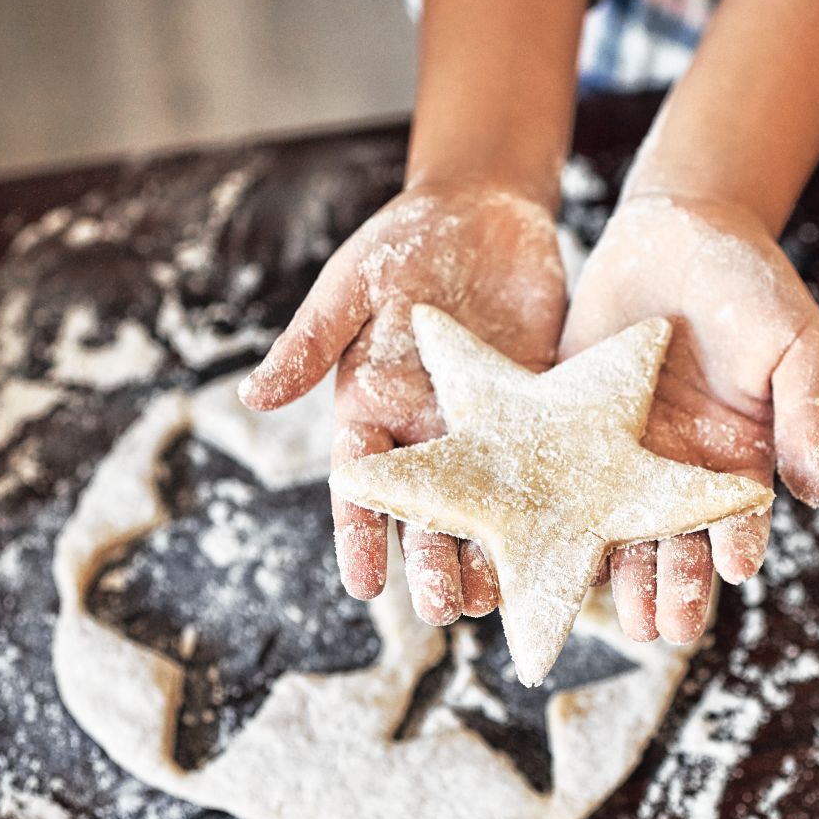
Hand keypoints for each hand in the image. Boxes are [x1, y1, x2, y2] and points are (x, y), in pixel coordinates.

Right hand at [240, 184, 565, 623]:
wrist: (482, 208)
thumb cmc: (401, 242)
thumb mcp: (350, 286)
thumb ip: (312, 342)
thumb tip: (252, 396)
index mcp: (373, 407)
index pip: (361, 484)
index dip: (360, 534)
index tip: (362, 586)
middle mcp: (427, 429)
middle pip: (429, 508)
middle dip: (432, 561)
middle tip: (443, 610)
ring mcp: (485, 423)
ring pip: (487, 502)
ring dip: (491, 550)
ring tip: (501, 600)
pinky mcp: (538, 406)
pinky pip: (545, 465)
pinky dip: (552, 506)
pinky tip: (565, 546)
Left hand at [561, 192, 818, 643]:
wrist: (680, 225)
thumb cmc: (752, 283)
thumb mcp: (796, 343)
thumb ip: (805, 416)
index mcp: (735, 460)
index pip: (735, 520)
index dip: (732, 548)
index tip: (729, 573)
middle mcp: (676, 469)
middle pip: (670, 541)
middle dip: (668, 584)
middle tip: (659, 627)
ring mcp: (619, 451)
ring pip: (611, 526)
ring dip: (611, 572)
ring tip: (603, 612)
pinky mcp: (568, 425)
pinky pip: (554, 478)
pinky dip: (545, 517)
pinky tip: (531, 550)